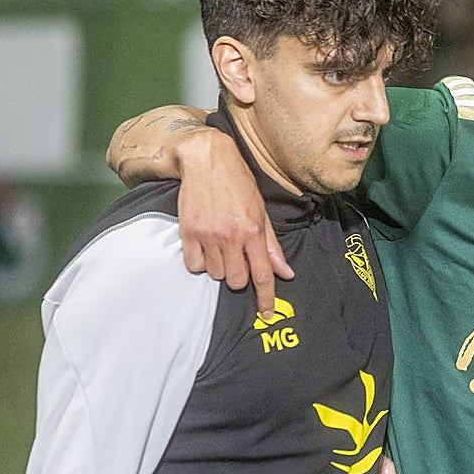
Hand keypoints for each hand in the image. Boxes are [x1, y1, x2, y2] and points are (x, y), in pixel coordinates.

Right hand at [177, 128, 293, 316]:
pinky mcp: (187, 232)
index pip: (262, 275)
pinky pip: (194, 265)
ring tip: (220, 245)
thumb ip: (272, 246)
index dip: (265, 298)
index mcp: (253, 231)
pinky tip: (205, 246)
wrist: (206, 159)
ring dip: (219, 267)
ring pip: (215, 274)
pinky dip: (200, 262)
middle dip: (239, 276)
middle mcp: (231, 236)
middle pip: (236, 280)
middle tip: (238, 258)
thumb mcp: (261, 212)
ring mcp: (207, 235)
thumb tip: (286, 273)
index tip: (266, 314)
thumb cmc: (238, 183)